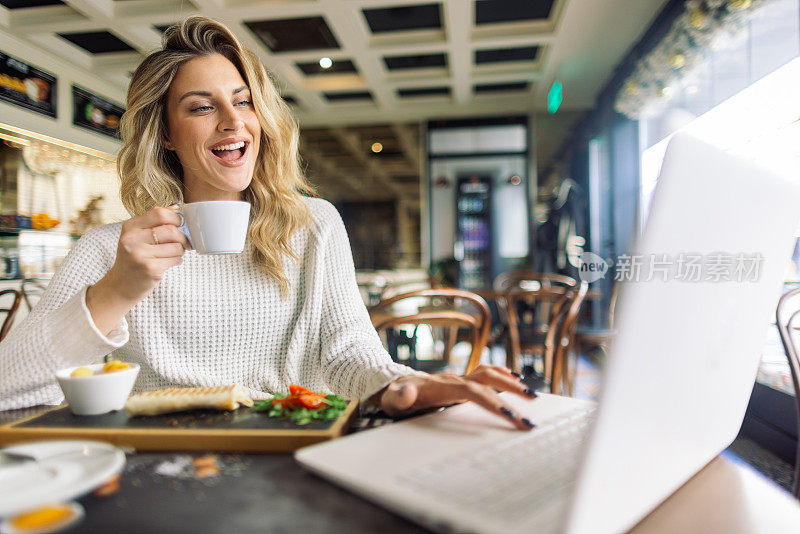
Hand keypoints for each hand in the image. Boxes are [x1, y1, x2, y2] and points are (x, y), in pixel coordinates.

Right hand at [87, 206, 189, 333]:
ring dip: (180, 251)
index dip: (175, 218)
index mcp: (130, 227)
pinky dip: (177, 261)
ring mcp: (141, 255)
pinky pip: (176, 259)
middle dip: (182, 237)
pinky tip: (167, 263)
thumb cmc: (134, 257)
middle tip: (182, 242)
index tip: (179, 224)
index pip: (160, 213)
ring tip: (171, 254)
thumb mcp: (136, 236)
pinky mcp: (150, 269)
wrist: (121, 285)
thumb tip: (179, 209)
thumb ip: (154, 223)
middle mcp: (132, 239)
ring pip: (177, 246)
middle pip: (171, 231)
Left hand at [379, 365, 537, 429]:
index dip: (492, 401)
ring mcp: (458, 378)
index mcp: (440, 387)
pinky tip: (516, 381)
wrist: (390, 384)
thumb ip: (398, 397)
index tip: (511, 416)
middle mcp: (453, 379)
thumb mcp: (390, 401)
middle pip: (486, 381)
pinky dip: (502, 374)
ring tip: (532, 396)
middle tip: (531, 411)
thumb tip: (406, 391)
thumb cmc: (392, 398)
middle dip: (510, 395)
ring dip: (510, 382)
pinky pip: (485, 373)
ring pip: (489, 374)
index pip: (472, 391)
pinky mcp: (460, 381)